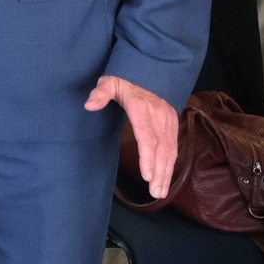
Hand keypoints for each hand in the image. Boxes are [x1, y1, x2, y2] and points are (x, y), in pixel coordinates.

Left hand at [86, 74, 178, 199]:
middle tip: (155, 193)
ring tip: (160, 192)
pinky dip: (171, 165)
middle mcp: (159, 118)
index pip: (147, 137)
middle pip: (161, 149)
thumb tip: (89, 105)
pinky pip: (174, 148)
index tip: (147, 175)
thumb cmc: (127, 79)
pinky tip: (166, 178)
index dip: (148, 157)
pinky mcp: (173, 125)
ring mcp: (168, 122)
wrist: (153, 70)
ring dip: (167, 173)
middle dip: (160, 173)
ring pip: (170, 151)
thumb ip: (101, 93)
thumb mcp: (110, 81)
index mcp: (142, 109)